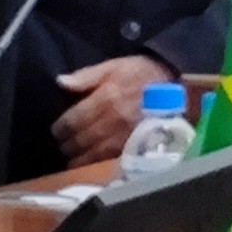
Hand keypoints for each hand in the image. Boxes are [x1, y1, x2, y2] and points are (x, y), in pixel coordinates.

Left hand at [50, 55, 171, 164]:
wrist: (175, 85)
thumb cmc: (141, 74)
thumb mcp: (113, 66)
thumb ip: (86, 76)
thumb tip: (61, 83)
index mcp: (105, 100)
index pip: (73, 120)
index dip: (60, 129)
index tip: (56, 131)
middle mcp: (113, 121)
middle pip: (81, 140)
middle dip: (67, 145)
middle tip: (61, 146)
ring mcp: (125, 137)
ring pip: (93, 155)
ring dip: (78, 159)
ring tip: (71, 158)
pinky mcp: (136, 147)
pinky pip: (110, 161)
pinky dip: (96, 165)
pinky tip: (89, 166)